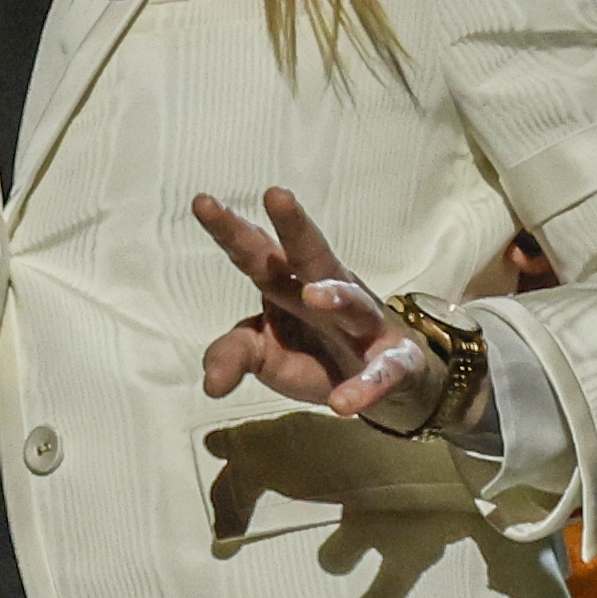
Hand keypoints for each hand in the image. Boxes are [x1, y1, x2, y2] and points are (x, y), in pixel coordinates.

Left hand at [192, 186, 463, 435]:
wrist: (382, 381)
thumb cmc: (312, 349)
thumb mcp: (263, 353)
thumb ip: (233, 354)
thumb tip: (209, 383)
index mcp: (287, 284)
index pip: (256, 253)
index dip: (231, 230)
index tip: (202, 202)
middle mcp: (326, 292)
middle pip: (309, 254)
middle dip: (293, 225)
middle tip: (276, 194)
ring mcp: (363, 324)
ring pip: (352, 302)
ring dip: (335, 296)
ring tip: (313, 297)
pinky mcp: (394, 360)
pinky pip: (383, 370)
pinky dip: (367, 385)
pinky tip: (345, 404)